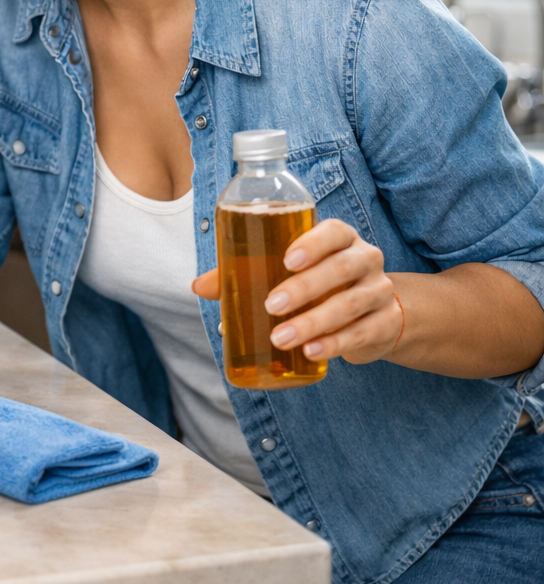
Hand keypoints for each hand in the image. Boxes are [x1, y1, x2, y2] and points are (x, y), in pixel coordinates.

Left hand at [192, 219, 403, 363]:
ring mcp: (379, 292)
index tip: (286, 260)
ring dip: (313, 322)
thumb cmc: (319, 281)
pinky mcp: (385, 324)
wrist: (375, 312)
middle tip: (270, 305)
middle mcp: (365, 260)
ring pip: (349, 304)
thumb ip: (245, 272)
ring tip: (280, 337)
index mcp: (341, 238)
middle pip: (341, 269)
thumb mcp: (288, 271)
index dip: (313, 243)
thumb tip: (198, 286)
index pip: (334, 231)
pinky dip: (334, 344)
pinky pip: (361, 333)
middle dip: (304, 288)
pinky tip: (310, 352)